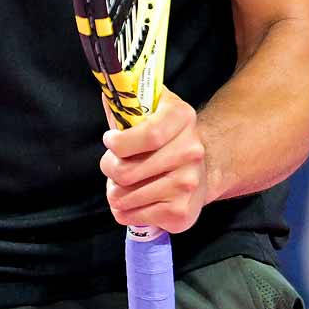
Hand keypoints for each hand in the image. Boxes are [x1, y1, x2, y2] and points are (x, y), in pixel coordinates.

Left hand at [98, 91, 210, 233]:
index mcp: (182, 118)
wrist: (202, 168)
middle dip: (109, 168)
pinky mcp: (182, 212)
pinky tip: (132, 202)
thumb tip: (107, 91)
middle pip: (128, 171)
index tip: (110, 140)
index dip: (120, 142)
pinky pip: (135, 217)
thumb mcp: (152, 108)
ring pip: (126, 197)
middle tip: (111, 165)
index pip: (149, 135)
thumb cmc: (166, 136)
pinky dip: (124, 212)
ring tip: (121, 185)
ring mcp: (188, 184)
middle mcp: (191, 152)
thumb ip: (128, 101)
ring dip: (114, 192)